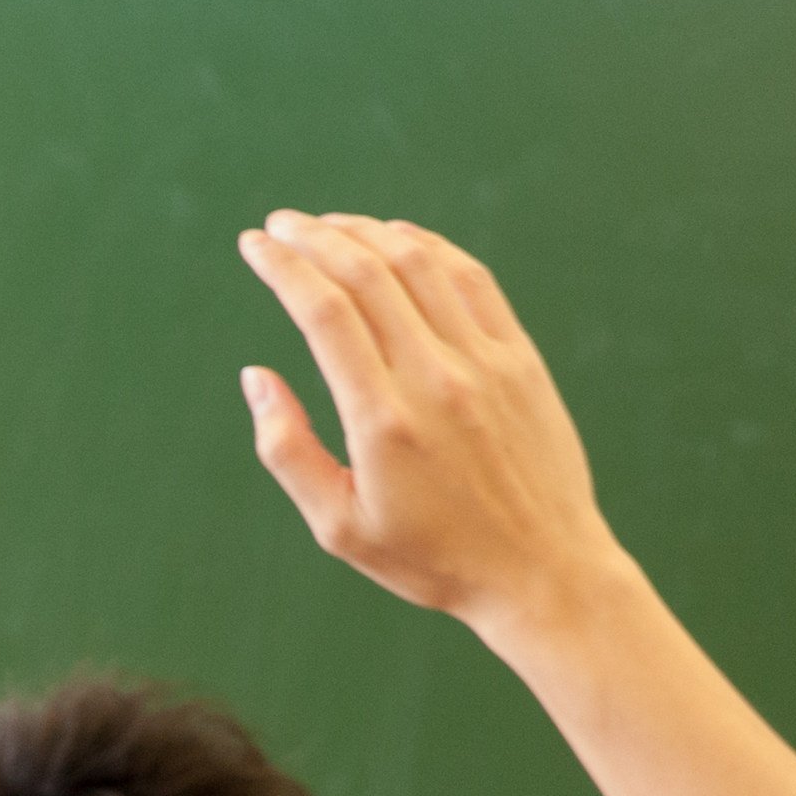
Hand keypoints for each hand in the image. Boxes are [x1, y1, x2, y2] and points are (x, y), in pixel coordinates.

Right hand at [236, 211, 627, 643]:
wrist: (541, 570)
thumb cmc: (431, 558)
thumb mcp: (339, 527)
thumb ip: (288, 451)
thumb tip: (256, 376)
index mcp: (383, 423)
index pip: (324, 313)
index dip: (283, 267)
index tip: (253, 245)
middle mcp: (436, 380)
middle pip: (367, 274)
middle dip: (314, 238)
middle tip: (279, 225)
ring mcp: (485, 362)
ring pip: (419, 263)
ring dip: (366, 231)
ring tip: (329, 225)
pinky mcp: (519, 357)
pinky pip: (470, 278)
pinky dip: (427, 246)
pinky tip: (396, 239)